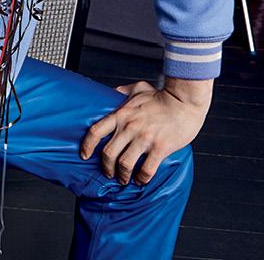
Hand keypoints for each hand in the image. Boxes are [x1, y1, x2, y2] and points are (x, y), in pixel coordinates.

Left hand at [80, 77, 212, 184]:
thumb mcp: (138, 89)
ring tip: (124, 179)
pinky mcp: (160, 148)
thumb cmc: (162, 96)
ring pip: (125, 164)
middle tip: (109, 173)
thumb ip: (123, 92)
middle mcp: (129, 127)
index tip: (85, 155)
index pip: (95, 131)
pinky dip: (142, 178)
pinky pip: (146, 169)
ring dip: (122, 175)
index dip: (87, 146)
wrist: (184, 100)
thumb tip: (113, 92)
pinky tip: (141, 180)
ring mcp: (144, 138)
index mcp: (120, 114)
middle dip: (106, 167)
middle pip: (108, 153)